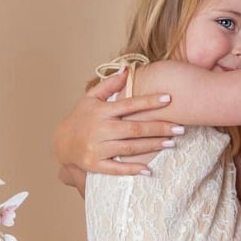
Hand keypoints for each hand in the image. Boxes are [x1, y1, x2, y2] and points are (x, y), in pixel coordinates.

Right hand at [52, 70, 184, 181]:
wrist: (60, 143)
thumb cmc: (80, 118)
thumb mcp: (90, 98)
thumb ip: (109, 84)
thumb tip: (127, 69)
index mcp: (101, 111)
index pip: (129, 104)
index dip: (149, 101)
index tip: (169, 99)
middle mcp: (100, 129)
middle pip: (134, 129)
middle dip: (159, 128)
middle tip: (180, 128)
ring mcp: (97, 148)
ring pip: (129, 148)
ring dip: (152, 146)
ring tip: (172, 143)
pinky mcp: (95, 165)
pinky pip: (116, 168)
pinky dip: (132, 170)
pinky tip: (148, 170)